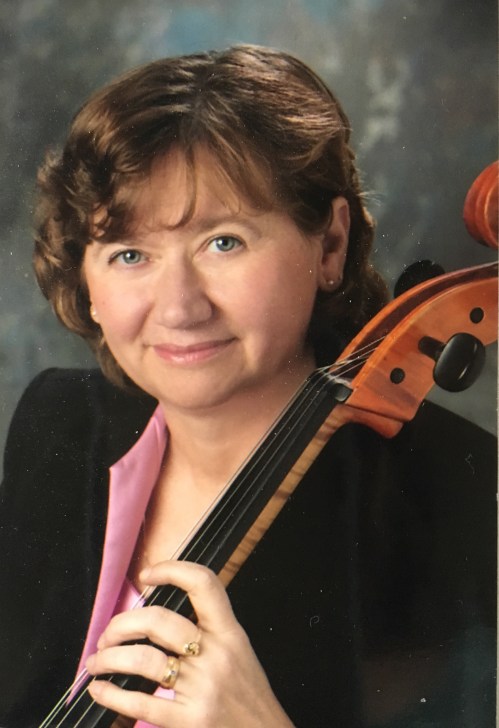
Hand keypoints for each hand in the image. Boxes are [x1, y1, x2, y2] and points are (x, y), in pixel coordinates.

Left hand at [86, 560, 293, 727]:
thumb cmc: (248, 694)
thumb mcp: (238, 650)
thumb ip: (207, 630)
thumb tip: (157, 616)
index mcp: (229, 633)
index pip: (203, 584)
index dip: (172, 570)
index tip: (148, 575)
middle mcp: (215, 656)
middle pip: (159, 621)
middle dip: (121, 625)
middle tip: (108, 634)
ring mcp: (202, 689)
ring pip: (143, 660)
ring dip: (109, 659)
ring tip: (97, 662)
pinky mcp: (189, 722)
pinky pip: (141, 703)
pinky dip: (112, 694)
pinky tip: (101, 689)